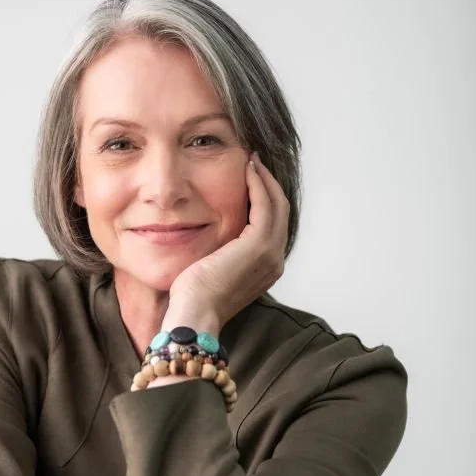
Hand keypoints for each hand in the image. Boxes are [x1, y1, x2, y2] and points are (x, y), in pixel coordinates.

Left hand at [167, 152, 287, 330]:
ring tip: (252, 160)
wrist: (195, 315)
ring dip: (265, 179)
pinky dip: (258, 184)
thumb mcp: (213, 270)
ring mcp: (270, 254)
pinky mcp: (258, 245)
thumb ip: (222, 253)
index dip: (265, 199)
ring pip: (277, 204)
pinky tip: (246, 170)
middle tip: (255, 161)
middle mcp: (274, 262)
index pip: (272, 226)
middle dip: (269, 184)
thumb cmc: (194, 299)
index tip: (251, 177)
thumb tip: (212, 236)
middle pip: (281, 212)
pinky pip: (265, 204)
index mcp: (266, 269)